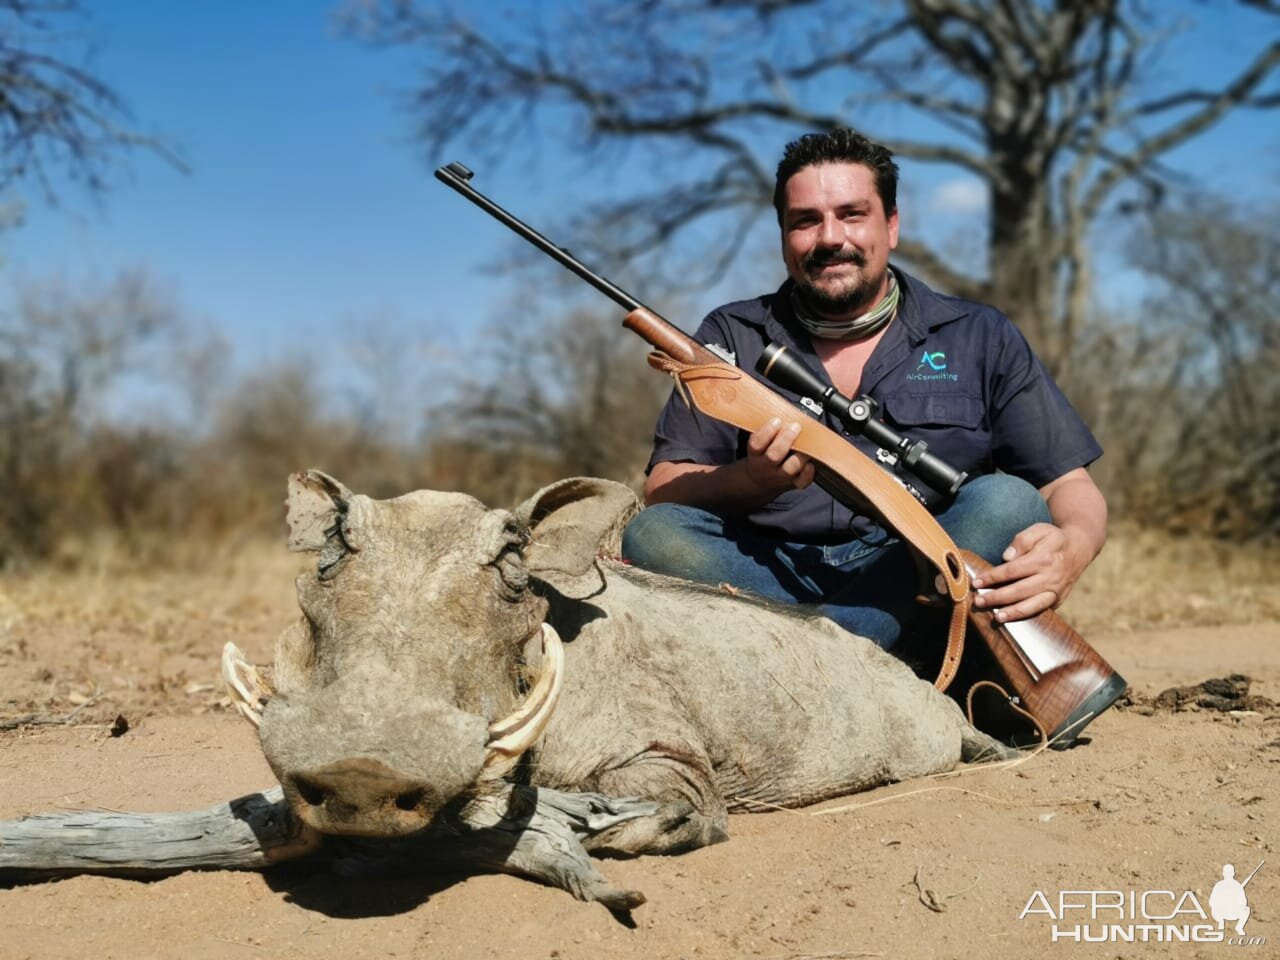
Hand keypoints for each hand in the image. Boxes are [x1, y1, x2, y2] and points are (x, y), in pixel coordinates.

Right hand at [744, 418, 815, 496]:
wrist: (759, 480)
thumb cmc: (761, 455)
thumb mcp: (757, 443)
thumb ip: (767, 430)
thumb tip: (782, 408)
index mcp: (755, 454)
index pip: (756, 444)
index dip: (766, 432)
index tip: (777, 420)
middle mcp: (766, 466)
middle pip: (773, 456)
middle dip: (786, 439)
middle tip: (795, 427)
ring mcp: (779, 476)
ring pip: (789, 468)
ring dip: (800, 455)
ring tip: (808, 443)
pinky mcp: (792, 483)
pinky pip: (801, 482)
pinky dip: (808, 474)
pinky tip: (811, 464)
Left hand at [970, 523, 1088, 621]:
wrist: (1080, 549)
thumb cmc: (1053, 539)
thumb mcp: (1039, 530)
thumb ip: (1022, 540)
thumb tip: (1006, 557)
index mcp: (1043, 559)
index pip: (1012, 570)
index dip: (993, 577)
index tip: (976, 582)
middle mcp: (1050, 578)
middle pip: (1019, 591)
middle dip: (996, 597)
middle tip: (978, 601)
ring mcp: (1056, 591)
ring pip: (1032, 605)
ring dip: (1012, 613)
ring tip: (996, 617)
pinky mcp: (1058, 600)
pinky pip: (1041, 611)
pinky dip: (1026, 616)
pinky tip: (1012, 619)